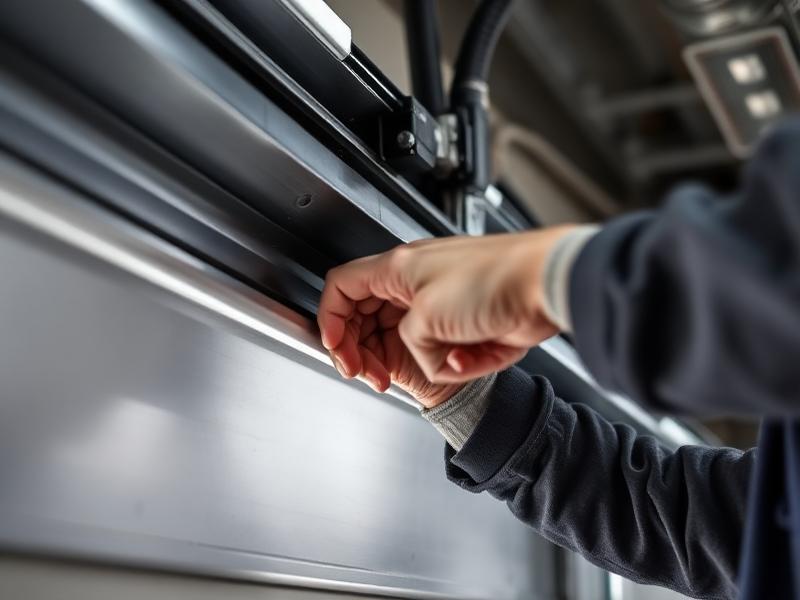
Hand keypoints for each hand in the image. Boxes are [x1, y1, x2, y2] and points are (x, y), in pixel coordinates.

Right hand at [317, 226, 574, 400]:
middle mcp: (414, 283)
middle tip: (366, 373)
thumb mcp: (427, 316)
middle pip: (365, 318)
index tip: (333, 347)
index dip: (330, 319)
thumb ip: (405, 340)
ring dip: (407, 361)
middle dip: (361, 350)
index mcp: (398, 270)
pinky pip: (438, 351)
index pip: (343, 287)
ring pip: (401, 339)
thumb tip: (417, 356)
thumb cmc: (495, 280)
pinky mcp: (461, 324)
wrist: (544, 286)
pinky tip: (463, 359)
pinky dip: (448, 361)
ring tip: (419, 371)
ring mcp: (437, 304)